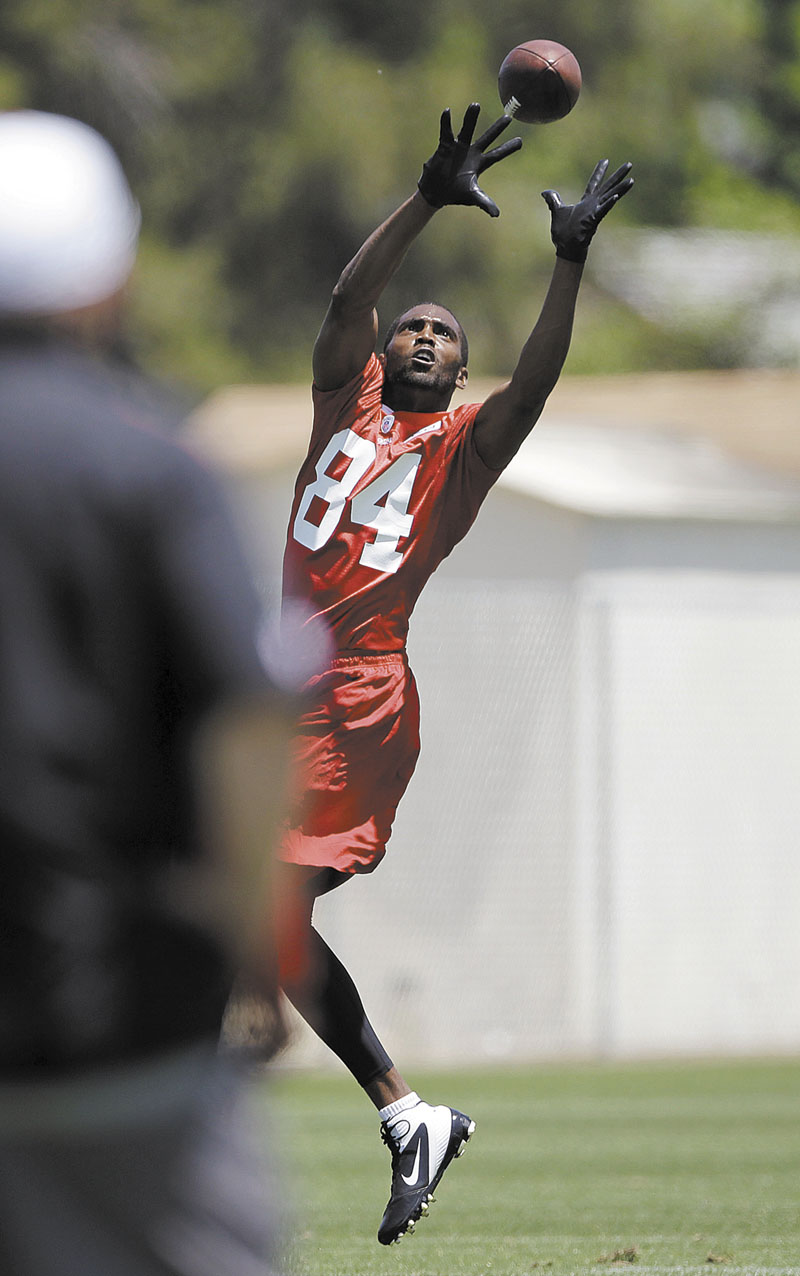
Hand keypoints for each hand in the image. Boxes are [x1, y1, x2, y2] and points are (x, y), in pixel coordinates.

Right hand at [418, 103, 521, 217]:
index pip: (497, 154)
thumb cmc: (455, 194)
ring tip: (476, 105)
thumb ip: (484, 203)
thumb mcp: (472, 197)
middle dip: (497, 128)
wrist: (436, 192)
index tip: (521, 141)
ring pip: (467, 130)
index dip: (508, 148)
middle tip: (509, 117)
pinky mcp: (445, 146)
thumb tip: (496, 214)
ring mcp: (459, 147)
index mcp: (480, 164)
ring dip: (471, 118)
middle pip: (487, 138)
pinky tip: (447, 112)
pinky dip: (446, 123)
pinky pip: (446, 132)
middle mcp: (471, 152)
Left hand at [541, 159, 633, 262]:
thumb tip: (545, 192)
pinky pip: (603, 210)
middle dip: (618, 175)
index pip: (594, 183)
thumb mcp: (557, 211)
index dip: (599, 171)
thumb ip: (553, 200)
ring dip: (621, 188)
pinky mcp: (593, 220)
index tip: (605, 160)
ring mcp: (594, 212)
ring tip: (631, 180)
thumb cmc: (563, 233)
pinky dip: (609, 203)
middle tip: (629, 164)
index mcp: (585, 202)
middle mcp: (592, 205)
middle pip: (608, 186)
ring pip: (610, 197)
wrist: (565, 247)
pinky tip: (616, 196)